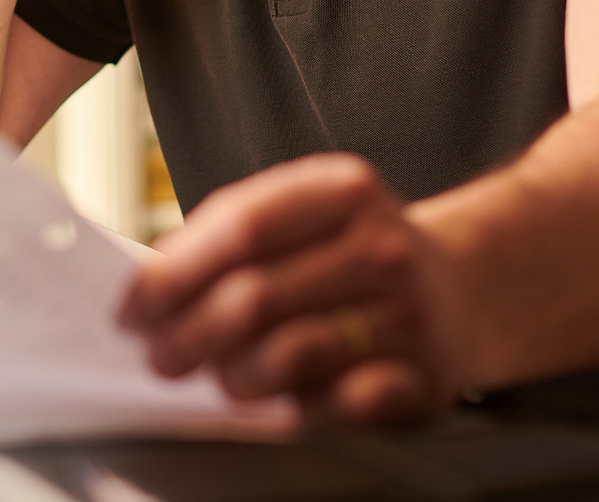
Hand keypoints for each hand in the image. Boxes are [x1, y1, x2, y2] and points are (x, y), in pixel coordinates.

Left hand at [118, 154, 463, 422]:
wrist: (465, 287)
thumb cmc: (353, 252)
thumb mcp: (304, 215)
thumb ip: (231, 238)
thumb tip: (151, 290)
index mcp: (341, 190)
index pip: (240, 228)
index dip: (174, 273)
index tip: (133, 307)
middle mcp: (381, 246)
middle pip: (255, 296)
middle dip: (189, 335)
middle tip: (160, 356)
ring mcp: (409, 312)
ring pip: (292, 353)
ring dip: (236, 375)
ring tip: (217, 378)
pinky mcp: (426, 376)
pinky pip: (345, 403)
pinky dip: (301, 408)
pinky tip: (281, 405)